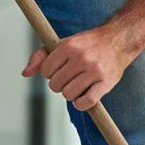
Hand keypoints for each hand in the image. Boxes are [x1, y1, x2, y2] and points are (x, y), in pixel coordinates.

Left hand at [22, 23, 141, 111]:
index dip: (50, 74)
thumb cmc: (88, 44)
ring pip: (69, 95)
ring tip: (77, 86)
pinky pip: (86, 102)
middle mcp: (81, 57)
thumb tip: (25, 73)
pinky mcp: (106, 83)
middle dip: (60, 85)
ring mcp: (94, 71)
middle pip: (56, 85)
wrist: (119, 40)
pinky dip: (81, 104)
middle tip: (69, 79)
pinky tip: (83, 97)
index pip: (45, 71)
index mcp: (69, 46)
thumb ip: (41, 56)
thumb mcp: (64, 43)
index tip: (59, 70)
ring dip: (70, 94)